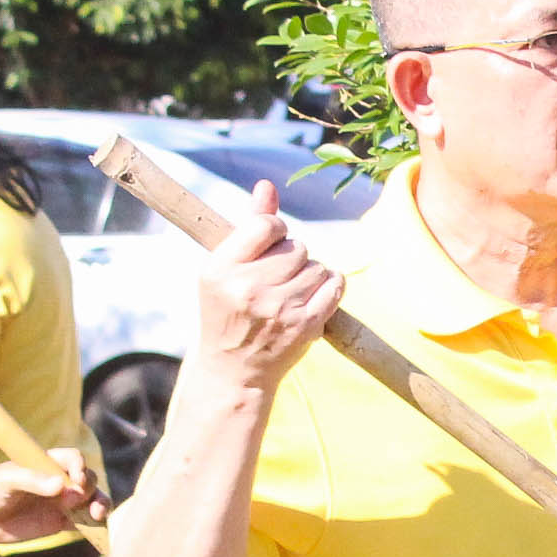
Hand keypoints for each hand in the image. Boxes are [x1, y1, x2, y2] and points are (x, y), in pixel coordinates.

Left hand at [0, 464, 99, 543]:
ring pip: (91, 499)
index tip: (76, 481)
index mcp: (46, 464)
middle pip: (87, 479)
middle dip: (89, 488)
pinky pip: (84, 521)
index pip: (74, 458)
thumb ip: (33, 481)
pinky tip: (97, 527)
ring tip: (97, 514)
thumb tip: (61, 485)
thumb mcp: (6, 481)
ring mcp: (60, 502)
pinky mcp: (60, 522)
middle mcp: (57, 480)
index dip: (79, 468)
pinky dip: (95, 524)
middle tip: (74, 500)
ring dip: (100, 504)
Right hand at [191, 181, 342, 386]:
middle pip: (296, 246)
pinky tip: (314, 293)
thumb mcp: (224, 268)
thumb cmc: (227, 312)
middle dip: (292, 256)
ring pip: (317, 265)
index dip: (274, 230)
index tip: (269, 244)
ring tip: (290, 291)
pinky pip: (334, 285)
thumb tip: (267, 186)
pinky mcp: (305, 325)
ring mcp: (279, 308)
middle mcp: (248, 288)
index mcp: (221, 269)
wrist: (234, 370)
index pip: (265, 225)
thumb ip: (248, 225)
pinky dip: (329, 285)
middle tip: (277, 276)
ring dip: (309, 273)